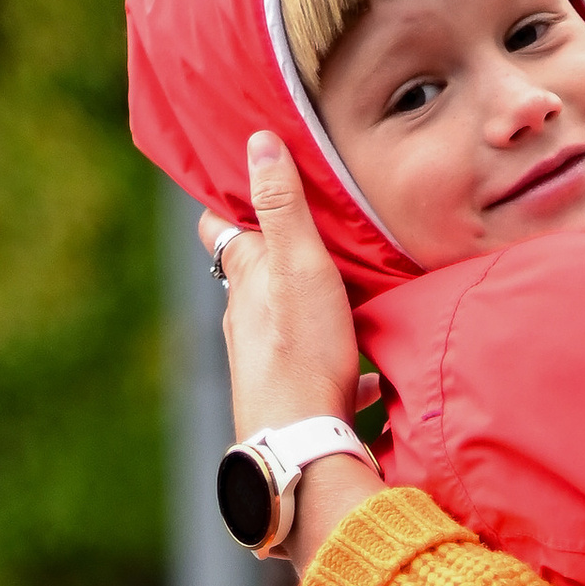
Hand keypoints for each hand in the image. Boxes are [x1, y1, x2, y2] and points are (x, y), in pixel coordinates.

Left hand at [208, 131, 362, 435]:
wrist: (303, 443)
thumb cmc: (301, 351)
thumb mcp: (299, 266)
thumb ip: (283, 206)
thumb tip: (258, 142)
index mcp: (244, 277)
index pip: (218, 226)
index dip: (226, 202)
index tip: (243, 180)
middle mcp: (243, 316)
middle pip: (251, 272)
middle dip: (273, 251)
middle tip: (307, 229)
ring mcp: (264, 357)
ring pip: (280, 317)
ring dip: (303, 302)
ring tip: (341, 289)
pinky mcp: (290, 392)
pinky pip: (316, 368)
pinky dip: (336, 360)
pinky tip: (367, 372)